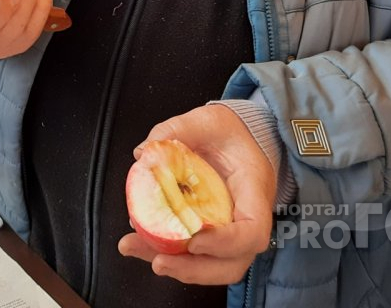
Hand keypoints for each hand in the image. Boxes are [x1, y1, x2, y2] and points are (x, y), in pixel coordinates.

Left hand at [118, 104, 276, 285]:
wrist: (240, 137)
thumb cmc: (228, 131)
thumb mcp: (206, 120)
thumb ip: (175, 130)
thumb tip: (143, 153)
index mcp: (254, 190)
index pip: (251, 232)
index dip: (224, 244)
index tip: (194, 240)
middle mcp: (247, 218)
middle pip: (231, 263)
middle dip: (193, 269)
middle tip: (158, 261)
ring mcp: (231, 231)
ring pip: (212, 266)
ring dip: (174, 267)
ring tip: (136, 250)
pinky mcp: (212, 234)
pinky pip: (196, 254)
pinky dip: (169, 254)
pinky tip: (140, 242)